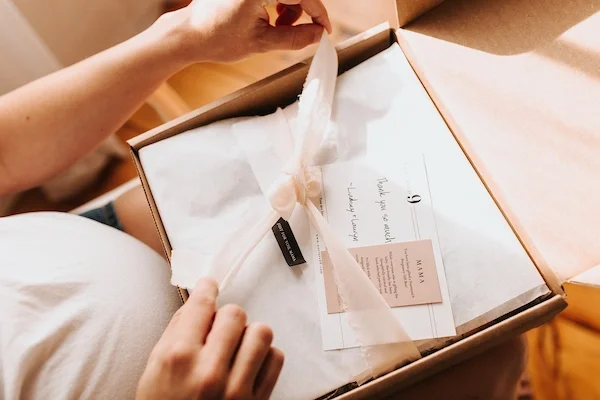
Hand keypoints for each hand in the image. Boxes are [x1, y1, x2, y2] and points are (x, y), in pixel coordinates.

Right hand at [136, 278, 283, 399]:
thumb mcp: (153, 372)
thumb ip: (175, 333)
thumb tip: (199, 301)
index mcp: (177, 359)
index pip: (201, 305)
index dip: (206, 290)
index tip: (210, 286)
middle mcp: (209, 371)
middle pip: (235, 313)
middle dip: (226, 318)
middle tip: (218, 331)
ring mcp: (237, 389)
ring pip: (261, 332)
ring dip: (249, 336)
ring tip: (236, 349)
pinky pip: (276, 358)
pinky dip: (265, 357)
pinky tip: (248, 367)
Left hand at [155, 0, 331, 63]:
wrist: (189, 33)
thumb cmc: (218, 38)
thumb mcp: (262, 42)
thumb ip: (295, 37)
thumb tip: (318, 35)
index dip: (318, 13)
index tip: (325, 30)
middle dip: (302, 11)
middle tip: (299, 32)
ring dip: (290, 7)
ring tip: (277, 27)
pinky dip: (278, 1)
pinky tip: (269, 16)